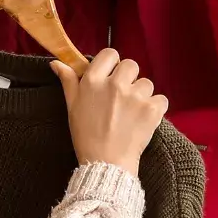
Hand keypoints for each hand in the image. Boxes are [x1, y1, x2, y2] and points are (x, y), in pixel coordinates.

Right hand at [51, 47, 167, 176]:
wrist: (105, 162)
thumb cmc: (85, 135)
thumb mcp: (71, 107)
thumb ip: (68, 81)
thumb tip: (57, 63)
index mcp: (93, 81)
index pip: (110, 54)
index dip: (111, 65)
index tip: (110, 78)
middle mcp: (115, 84)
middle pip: (131, 65)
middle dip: (128, 79)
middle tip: (120, 99)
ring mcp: (135, 96)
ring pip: (146, 83)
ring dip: (141, 95)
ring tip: (130, 114)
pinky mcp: (152, 108)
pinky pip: (160, 99)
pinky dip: (154, 109)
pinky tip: (142, 120)